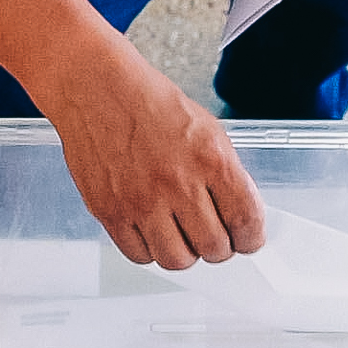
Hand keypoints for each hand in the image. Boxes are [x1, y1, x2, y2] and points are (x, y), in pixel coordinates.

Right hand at [35, 58, 264, 268]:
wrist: (96, 88)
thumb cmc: (150, 103)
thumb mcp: (207, 129)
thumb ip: (226, 174)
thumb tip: (239, 215)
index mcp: (210, 159)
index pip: (247, 221)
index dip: (251, 238)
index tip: (247, 240)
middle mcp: (177, 183)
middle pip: (214, 248)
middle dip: (219, 247)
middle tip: (213, 236)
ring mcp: (141, 201)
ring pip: (177, 260)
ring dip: (185, 252)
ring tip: (181, 235)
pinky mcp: (110, 211)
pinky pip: (138, 254)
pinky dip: (150, 249)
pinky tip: (152, 230)